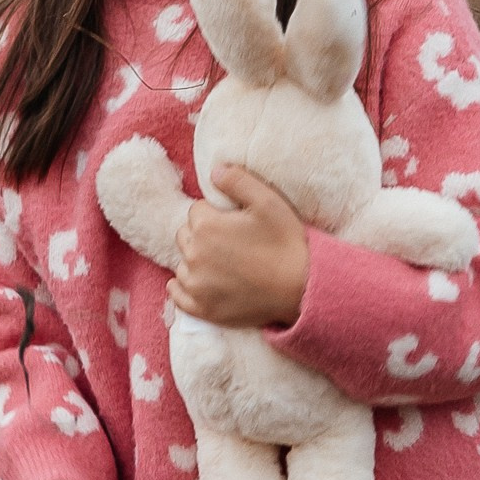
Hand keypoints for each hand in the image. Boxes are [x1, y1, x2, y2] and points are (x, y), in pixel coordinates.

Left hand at [171, 163, 309, 327]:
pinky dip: (184, 288)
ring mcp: (196, 285)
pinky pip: (178, 295)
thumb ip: (237, 180)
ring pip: (182, 263)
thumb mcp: (268, 202)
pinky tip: (198, 282)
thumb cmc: (286, 243)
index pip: (197, 211)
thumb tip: (214, 171)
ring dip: (195, 260)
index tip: (235, 223)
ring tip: (223, 264)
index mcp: (205, 227)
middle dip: (202, 235)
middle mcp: (194, 256)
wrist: (302, 289)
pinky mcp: (202, 309)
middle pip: (185, 236)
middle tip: (230, 242)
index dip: (216, 214)